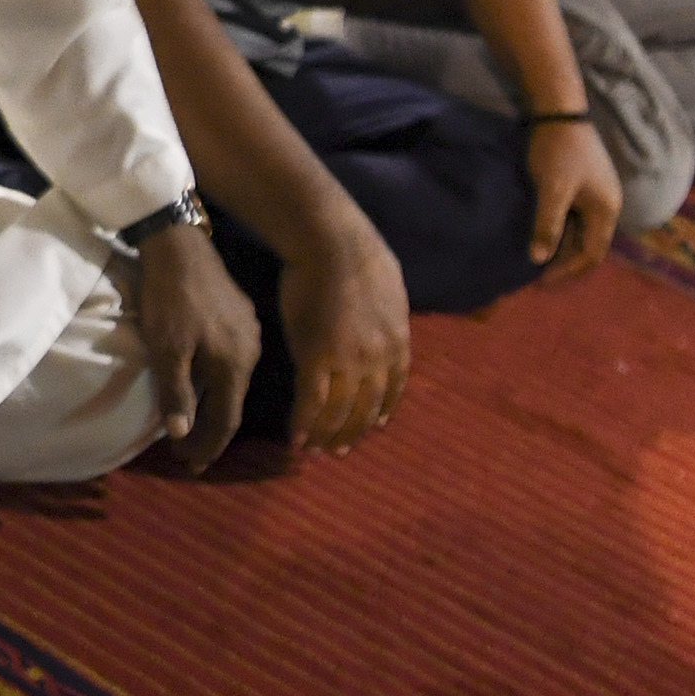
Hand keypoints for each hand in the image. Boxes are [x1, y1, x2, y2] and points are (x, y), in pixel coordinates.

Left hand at [127, 221, 263, 468]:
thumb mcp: (166, 348)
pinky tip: (200, 385)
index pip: (227, 420)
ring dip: (212, 406)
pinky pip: (231, 361)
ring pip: (232, 382)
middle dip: (210, 432)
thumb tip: (181, 434)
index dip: (208, 446)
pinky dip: (215, 381)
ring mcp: (250, 332)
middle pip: (232, 403)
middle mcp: (252, 351)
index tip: (190, 465)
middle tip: (188, 454)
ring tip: (192, 425)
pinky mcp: (242, 316)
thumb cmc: (169, 299)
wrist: (179, 246)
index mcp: (236, 364)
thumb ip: (176, 392)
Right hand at [272, 217, 407, 456]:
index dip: (381, 411)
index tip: (372, 426)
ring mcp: (348, 362)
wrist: (332, 244)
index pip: (392, 389)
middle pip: (366, 407)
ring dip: (326, 434)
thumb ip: (388, 317)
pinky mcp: (316, 359)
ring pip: (339, 411)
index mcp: (398, 342)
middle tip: (338, 451)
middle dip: (352, 433)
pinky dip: (304, 422)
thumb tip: (384, 322)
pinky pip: (311, 401)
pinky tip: (296, 436)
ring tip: (314, 449)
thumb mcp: (391, 290)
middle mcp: (378, 360)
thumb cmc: (358, 255)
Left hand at [523, 117, 621, 279]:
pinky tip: (541, 234)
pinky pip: (575, 218)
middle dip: (566, 262)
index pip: (592, 254)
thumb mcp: (553, 190)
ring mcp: (596, 195)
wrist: (560, 113)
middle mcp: (606, 206)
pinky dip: (560, 229)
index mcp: (605, 211)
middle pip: (589, 245)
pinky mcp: (584, 186)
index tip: (542, 280)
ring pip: (581, 232)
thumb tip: (539, 259)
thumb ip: (548, 225)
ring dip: (562, 246)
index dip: (568, 271)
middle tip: (539, 275)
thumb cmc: (559, 152)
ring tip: (537, 258)